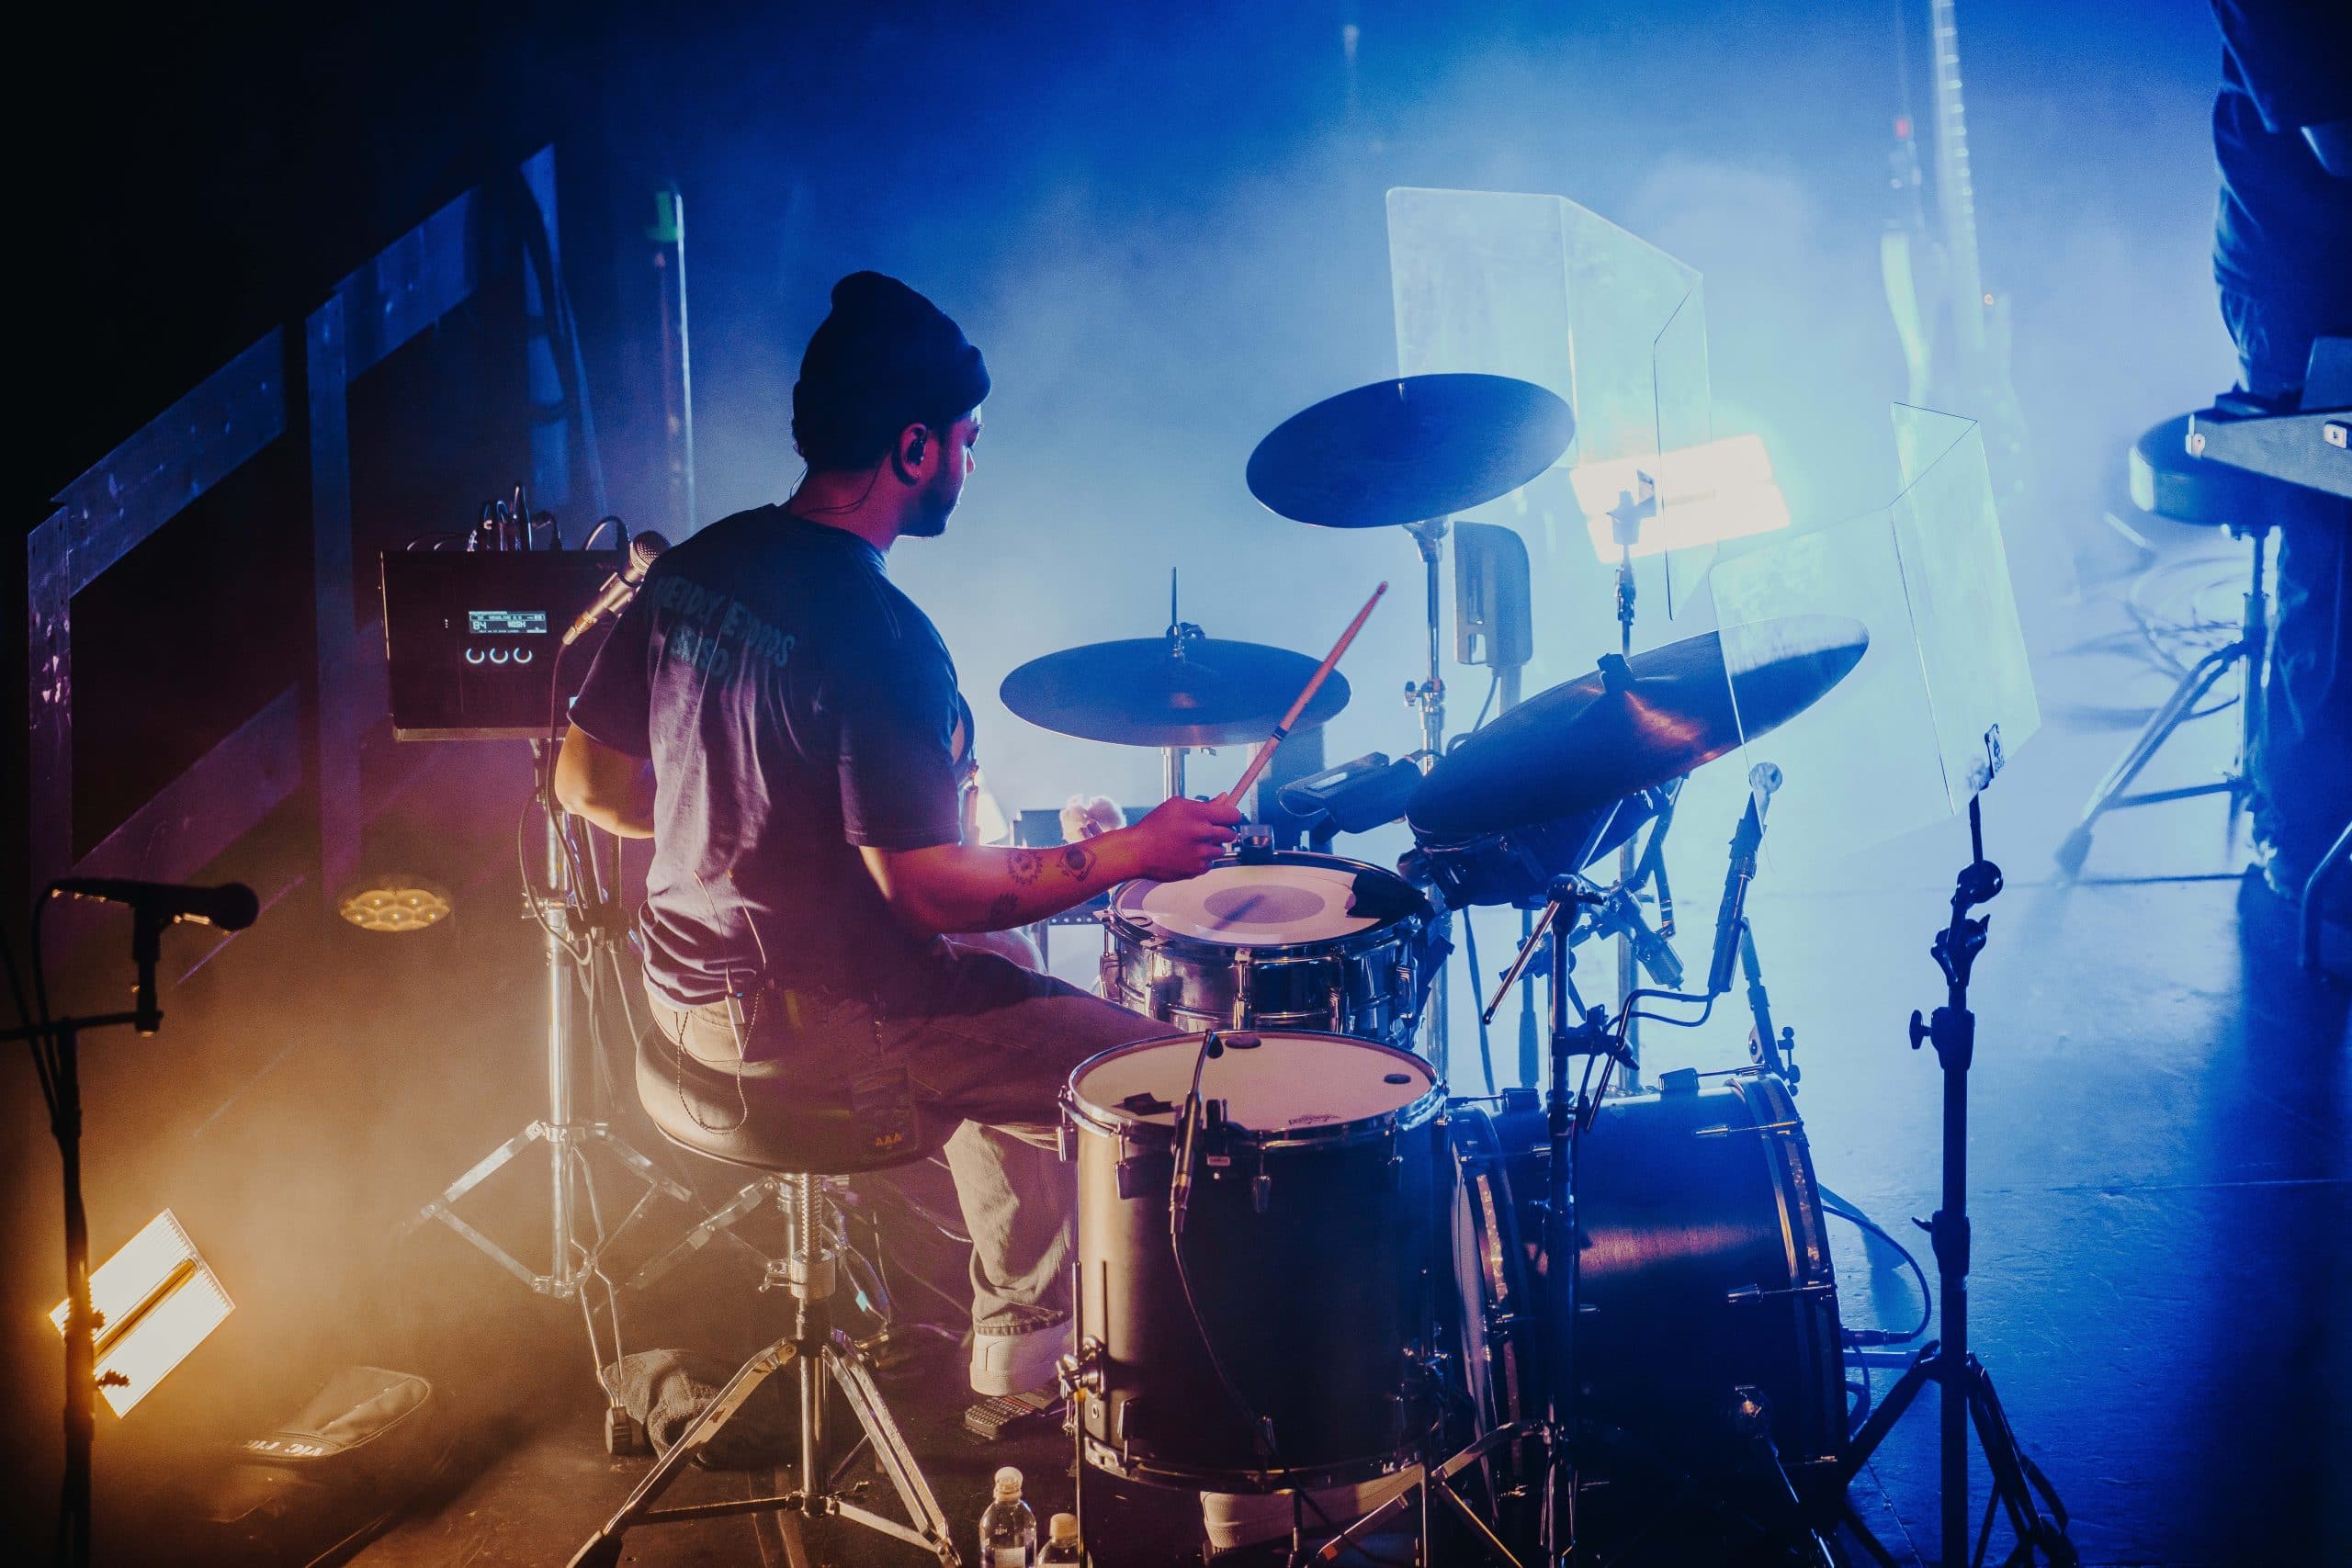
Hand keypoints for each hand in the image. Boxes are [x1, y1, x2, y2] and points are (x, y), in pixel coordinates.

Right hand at [1123, 795, 1243, 881]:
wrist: (1138, 851)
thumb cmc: (1154, 828)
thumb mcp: (1177, 806)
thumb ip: (1204, 804)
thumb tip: (1223, 799)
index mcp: (1199, 815)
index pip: (1233, 815)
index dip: (1233, 815)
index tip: (1230, 817)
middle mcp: (1203, 834)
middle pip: (1231, 833)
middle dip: (1223, 831)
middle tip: (1208, 830)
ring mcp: (1201, 853)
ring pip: (1221, 850)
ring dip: (1212, 846)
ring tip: (1193, 843)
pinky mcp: (1197, 869)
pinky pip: (1210, 863)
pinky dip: (1203, 859)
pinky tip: (1187, 854)